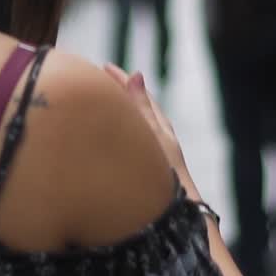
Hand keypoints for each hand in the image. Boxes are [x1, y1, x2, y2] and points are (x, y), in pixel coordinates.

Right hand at [102, 64, 189, 179]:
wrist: (175, 209)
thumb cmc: (165, 170)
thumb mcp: (150, 132)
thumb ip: (141, 106)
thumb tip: (136, 74)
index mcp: (159, 124)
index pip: (139, 93)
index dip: (122, 79)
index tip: (104, 66)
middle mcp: (159, 135)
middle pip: (138, 105)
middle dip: (120, 91)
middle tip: (100, 79)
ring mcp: (155, 151)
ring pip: (136, 123)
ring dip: (120, 110)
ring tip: (102, 103)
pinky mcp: (149, 166)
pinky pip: (132, 139)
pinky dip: (121, 129)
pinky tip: (110, 137)